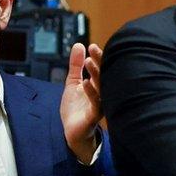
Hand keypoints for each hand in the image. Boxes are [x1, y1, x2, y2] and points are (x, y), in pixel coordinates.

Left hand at [61, 43, 102, 163]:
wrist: (72, 131)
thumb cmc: (75, 108)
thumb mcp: (72, 83)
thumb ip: (76, 66)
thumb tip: (79, 45)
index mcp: (97, 84)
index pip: (101, 68)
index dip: (98, 57)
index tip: (92, 46)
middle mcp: (102, 93)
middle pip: (104, 74)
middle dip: (100, 61)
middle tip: (94, 49)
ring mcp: (100, 103)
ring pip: (101, 87)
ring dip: (96, 74)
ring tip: (88, 61)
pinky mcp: (95, 115)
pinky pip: (96, 102)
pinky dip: (91, 92)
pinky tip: (85, 82)